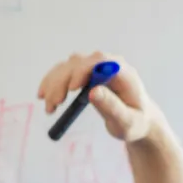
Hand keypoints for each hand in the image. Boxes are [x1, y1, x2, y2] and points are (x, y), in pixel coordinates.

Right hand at [37, 52, 158, 143]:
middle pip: (79, 63)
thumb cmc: (136, 122)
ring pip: (68, 66)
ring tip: (49, 108)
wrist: (138, 120)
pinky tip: (44, 97)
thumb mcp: (127, 121)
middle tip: (54, 105)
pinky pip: (65, 73)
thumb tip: (93, 92)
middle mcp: (107, 64)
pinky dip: (52, 83)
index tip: (72, 90)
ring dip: (54, 84)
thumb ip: (112, 107)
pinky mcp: (86, 74)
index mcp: (122, 71)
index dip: (83, 70)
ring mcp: (95, 67)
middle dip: (62, 82)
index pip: (100, 61)